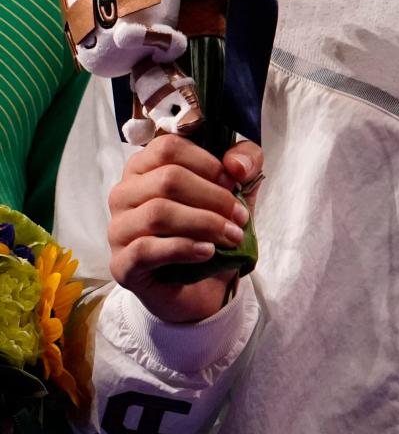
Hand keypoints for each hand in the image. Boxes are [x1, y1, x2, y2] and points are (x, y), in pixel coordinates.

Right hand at [108, 134, 263, 322]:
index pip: (169, 147)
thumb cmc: (211, 227)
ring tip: (231, 236)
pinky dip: (184, 248)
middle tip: (240, 217)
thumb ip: (245, 161)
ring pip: (158, 212)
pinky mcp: (121, 264)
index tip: (234, 182)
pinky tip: (207, 251)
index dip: (207, 162)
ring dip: (204, 223)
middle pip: (167, 179)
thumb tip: (236, 164)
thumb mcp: (237, 188)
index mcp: (145, 166)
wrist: (201, 286)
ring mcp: (118, 229)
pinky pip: (147, 249)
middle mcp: (124, 193)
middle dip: (213, 197)